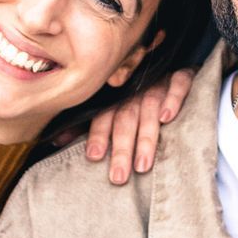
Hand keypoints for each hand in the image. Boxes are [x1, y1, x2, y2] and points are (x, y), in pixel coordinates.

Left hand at [81, 68, 194, 183]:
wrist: (166, 60)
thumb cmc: (134, 91)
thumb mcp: (109, 105)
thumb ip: (86, 124)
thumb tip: (56, 141)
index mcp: (116, 97)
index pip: (103, 115)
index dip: (98, 134)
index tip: (93, 156)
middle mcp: (135, 90)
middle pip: (126, 119)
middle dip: (122, 148)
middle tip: (119, 177)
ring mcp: (158, 82)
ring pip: (149, 108)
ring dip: (146, 137)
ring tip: (143, 165)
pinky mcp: (181, 75)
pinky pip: (178, 84)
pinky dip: (173, 98)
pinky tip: (167, 117)